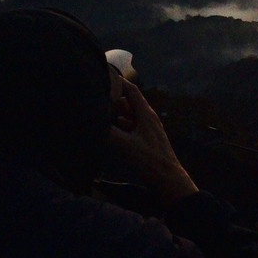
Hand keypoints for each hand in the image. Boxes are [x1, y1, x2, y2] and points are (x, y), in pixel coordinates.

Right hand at [107, 78, 198, 206]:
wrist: (168, 179)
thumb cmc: (148, 160)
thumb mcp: (123, 145)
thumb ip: (106, 132)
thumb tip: (89, 122)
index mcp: (145, 114)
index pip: (131, 90)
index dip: (117, 82)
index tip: (102, 77)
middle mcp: (148, 118)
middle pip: (129, 102)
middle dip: (113, 100)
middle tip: (96, 100)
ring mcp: (149, 129)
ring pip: (130, 115)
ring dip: (117, 114)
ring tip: (100, 115)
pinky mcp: (147, 140)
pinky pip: (132, 127)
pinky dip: (121, 126)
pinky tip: (112, 133)